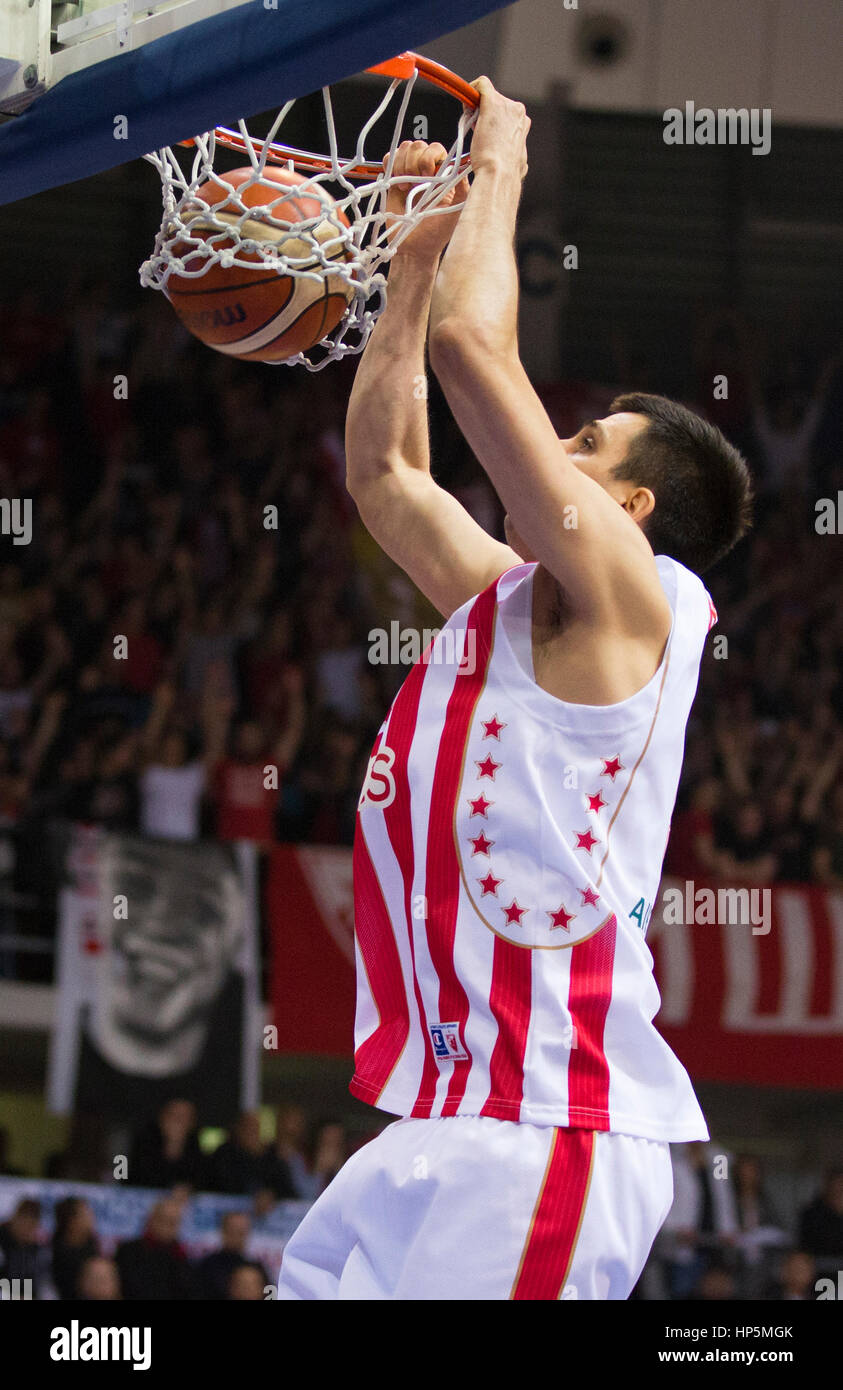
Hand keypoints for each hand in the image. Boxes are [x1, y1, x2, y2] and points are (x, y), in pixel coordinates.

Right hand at [384, 140, 469, 262]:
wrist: (413, 249)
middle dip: (416, 162)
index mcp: (444, 175)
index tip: (429, 175)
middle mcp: (427, 171)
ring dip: (403, 164)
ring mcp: (409, 174)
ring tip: (407, 187)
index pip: (437, 149)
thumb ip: (463, 188)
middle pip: (419, 145)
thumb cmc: (436, 234)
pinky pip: (390, 157)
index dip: (430, 157)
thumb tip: (463, 164)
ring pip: (405, 149)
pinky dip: (391, 164)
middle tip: (416, 184)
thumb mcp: (457, 212)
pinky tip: (396, 182)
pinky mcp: (393, 179)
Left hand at [469, 76, 529, 178]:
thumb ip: (513, 154)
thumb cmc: (503, 173)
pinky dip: (472, 90)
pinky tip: (466, 105)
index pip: (504, 112)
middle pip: (496, 103)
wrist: (498, 173)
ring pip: (487, 97)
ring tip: (474, 129)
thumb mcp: (516, 162)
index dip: (490, 120)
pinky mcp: (492, 101)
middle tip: (476, 132)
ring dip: (477, 109)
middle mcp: (518, 112)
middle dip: (483, 114)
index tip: (482, 132)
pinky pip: (481, 85)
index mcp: (523, 125)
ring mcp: (506, 105)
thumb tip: (521, 163)